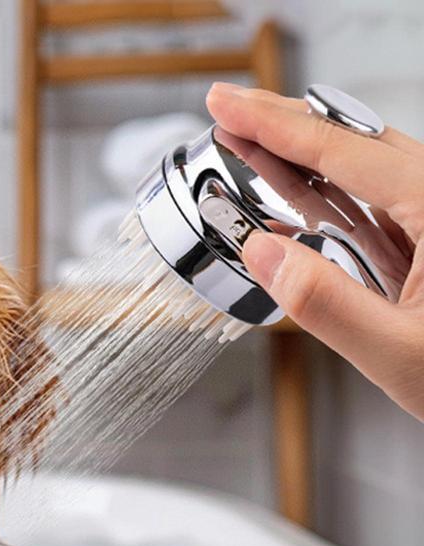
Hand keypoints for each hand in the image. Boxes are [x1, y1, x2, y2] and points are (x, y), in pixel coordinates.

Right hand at [207, 82, 423, 419]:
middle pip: (350, 146)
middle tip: (230, 113)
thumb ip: (324, 302)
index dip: (275, 125)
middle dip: (282, 128)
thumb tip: (262, 253)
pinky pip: (365, 214)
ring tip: (246, 149)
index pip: (343, 151)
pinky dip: (319, 206)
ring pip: (356, 176)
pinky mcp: (422, 247)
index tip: (229, 105)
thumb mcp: (397, 352)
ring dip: (295, 164)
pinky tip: (286, 208)